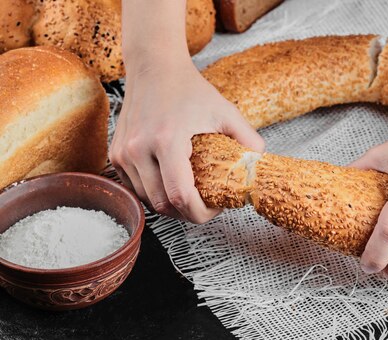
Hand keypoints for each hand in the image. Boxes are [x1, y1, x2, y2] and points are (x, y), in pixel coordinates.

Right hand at [109, 56, 263, 222]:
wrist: (154, 67)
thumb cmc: (189, 88)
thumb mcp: (225, 112)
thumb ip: (247, 139)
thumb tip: (259, 164)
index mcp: (167, 140)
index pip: (180, 196)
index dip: (200, 213)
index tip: (215, 208)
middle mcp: (139, 149)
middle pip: (163, 205)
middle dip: (188, 213)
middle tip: (207, 204)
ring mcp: (123, 154)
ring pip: (148, 200)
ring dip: (171, 205)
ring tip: (191, 194)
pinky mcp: (116, 156)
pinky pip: (136, 189)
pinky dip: (154, 194)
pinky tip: (171, 184)